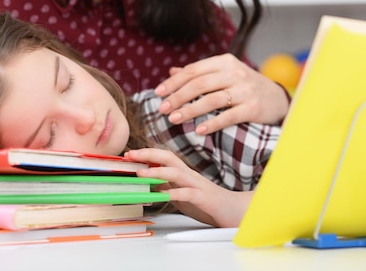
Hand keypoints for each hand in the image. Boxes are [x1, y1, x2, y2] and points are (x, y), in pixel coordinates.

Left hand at [124, 148, 251, 226]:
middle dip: (148, 154)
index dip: (146, 154)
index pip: (163, 157)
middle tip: (130, 155)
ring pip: (176, 172)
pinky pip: (188, 193)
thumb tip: (148, 185)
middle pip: (168, 157)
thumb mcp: (182, 195)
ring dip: (157, 171)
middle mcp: (189, 175)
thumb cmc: (208, 204)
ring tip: (141, 173)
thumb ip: (167, 188)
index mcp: (183, 174)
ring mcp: (197, 185)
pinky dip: (175, 193)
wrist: (236, 212)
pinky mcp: (204, 198)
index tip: (129, 154)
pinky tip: (163, 195)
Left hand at [154, 54, 289, 134]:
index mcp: (224, 62)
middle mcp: (235, 73)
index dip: (173, 82)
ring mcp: (245, 90)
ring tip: (174, 119)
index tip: (158, 93)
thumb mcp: (224, 74)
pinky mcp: (253, 108)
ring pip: (211, 99)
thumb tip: (172, 72)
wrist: (278, 99)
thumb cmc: (244, 86)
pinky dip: (212, 123)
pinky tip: (198, 130)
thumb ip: (199, 73)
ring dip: (190, 110)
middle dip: (177, 97)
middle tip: (162, 109)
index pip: (193, 70)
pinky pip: (228, 116)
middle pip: (199, 84)